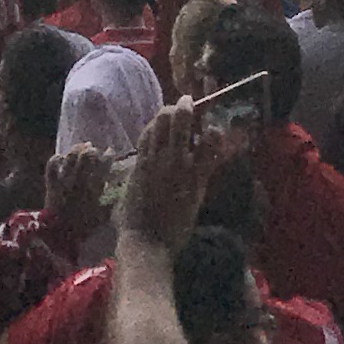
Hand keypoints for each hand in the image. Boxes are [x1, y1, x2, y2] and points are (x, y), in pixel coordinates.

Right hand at [120, 74, 272, 263]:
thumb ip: (134, 180)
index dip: (159, 119)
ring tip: (199, 109)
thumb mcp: (128, 194)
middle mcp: (158, 158)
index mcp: (141, 163)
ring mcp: (177, 167)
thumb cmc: (131, 225)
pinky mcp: (195, 180)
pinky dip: (212, 139)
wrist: (147, 242)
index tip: (167, 114)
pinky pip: (207, 152)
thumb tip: (136, 176)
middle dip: (178, 109)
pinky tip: (216, 131)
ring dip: (193, 116)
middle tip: (187, 102)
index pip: (149, 129)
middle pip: (166, 121)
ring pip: (184, 129)